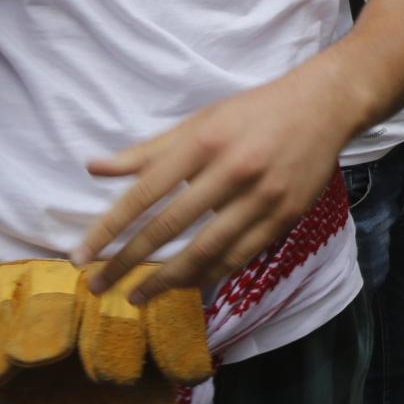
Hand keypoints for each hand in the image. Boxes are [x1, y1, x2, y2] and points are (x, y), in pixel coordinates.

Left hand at [74, 62, 359, 302]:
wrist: (322, 107)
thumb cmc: (252, 112)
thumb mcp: (199, 122)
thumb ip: (148, 151)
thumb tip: (94, 168)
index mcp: (204, 142)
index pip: (145, 192)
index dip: (110, 227)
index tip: (81, 256)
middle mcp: (232, 171)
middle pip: (170, 227)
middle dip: (128, 261)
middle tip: (98, 287)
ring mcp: (262, 197)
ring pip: (206, 250)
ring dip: (167, 279)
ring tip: (137, 296)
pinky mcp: (285, 216)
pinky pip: (240, 256)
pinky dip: (210, 274)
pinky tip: (188, 285)